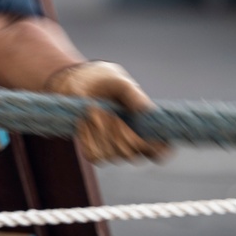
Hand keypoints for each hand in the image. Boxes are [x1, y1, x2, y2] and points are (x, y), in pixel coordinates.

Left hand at [44, 60, 168, 162]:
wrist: (76, 81)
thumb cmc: (103, 81)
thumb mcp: (121, 83)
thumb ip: (135, 96)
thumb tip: (149, 112)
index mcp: (144, 128)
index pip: (159, 150)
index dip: (158, 150)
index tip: (149, 141)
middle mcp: (130, 143)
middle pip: (131, 154)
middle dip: (120, 133)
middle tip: (112, 113)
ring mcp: (112, 149)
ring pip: (111, 155)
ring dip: (100, 131)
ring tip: (95, 110)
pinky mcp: (93, 150)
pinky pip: (94, 155)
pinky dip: (87, 137)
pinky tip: (84, 121)